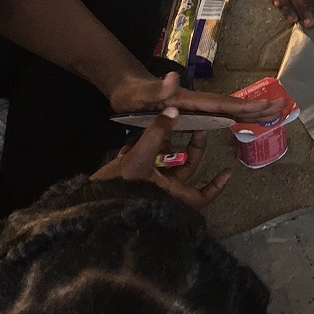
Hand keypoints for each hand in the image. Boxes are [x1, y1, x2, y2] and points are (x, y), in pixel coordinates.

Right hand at [93, 107, 230, 210]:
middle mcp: (161, 191)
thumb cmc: (118, 188)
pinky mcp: (132, 181)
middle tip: (198, 129)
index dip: (215, 187)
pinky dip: (144, 151)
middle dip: (191, 150)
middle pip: (184, 170)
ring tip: (165, 126)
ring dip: (165, 147)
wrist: (86, 202)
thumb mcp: (138, 159)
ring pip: (164, 164)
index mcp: (169, 194)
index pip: (200, 197)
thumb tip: (174, 111)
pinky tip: (135, 139)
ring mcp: (147, 186)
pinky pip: (145, 164)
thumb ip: (156, 134)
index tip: (227, 171)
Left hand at [108, 69, 279, 126]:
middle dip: (258, 107)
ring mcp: (199, 107)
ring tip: (275, 112)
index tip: (267, 106)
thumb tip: (174, 78)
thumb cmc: (132, 95)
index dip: (246, 106)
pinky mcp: (195, 113)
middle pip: (234, 105)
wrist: (127, 91)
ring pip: (231, 110)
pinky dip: (238, 117)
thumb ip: (157, 90)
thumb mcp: (139, 95)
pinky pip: (222, 116)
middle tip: (284, 107)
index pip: (224, 104)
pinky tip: (246, 120)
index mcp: (192, 101)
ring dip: (253, 111)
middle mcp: (200, 103)